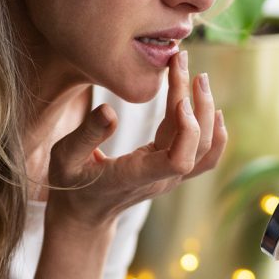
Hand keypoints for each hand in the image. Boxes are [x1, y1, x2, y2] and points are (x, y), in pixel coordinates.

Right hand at [46, 51, 227, 228]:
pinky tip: (214, 110)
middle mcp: (161, 178)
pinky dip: (214, 133)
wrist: (84, 214)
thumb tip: (110, 110)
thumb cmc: (71, 184)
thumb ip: (85, 135)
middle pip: (197, 145)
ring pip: (204, 147)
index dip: (188, 130)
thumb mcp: (64, 157)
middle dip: (198, 104)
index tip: (180, 99)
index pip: (179, 160)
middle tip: (188, 64)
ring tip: (199, 78)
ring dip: (206, 111)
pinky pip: (204, 156)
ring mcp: (170, 176)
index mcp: (137, 175)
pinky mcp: (171, 171)